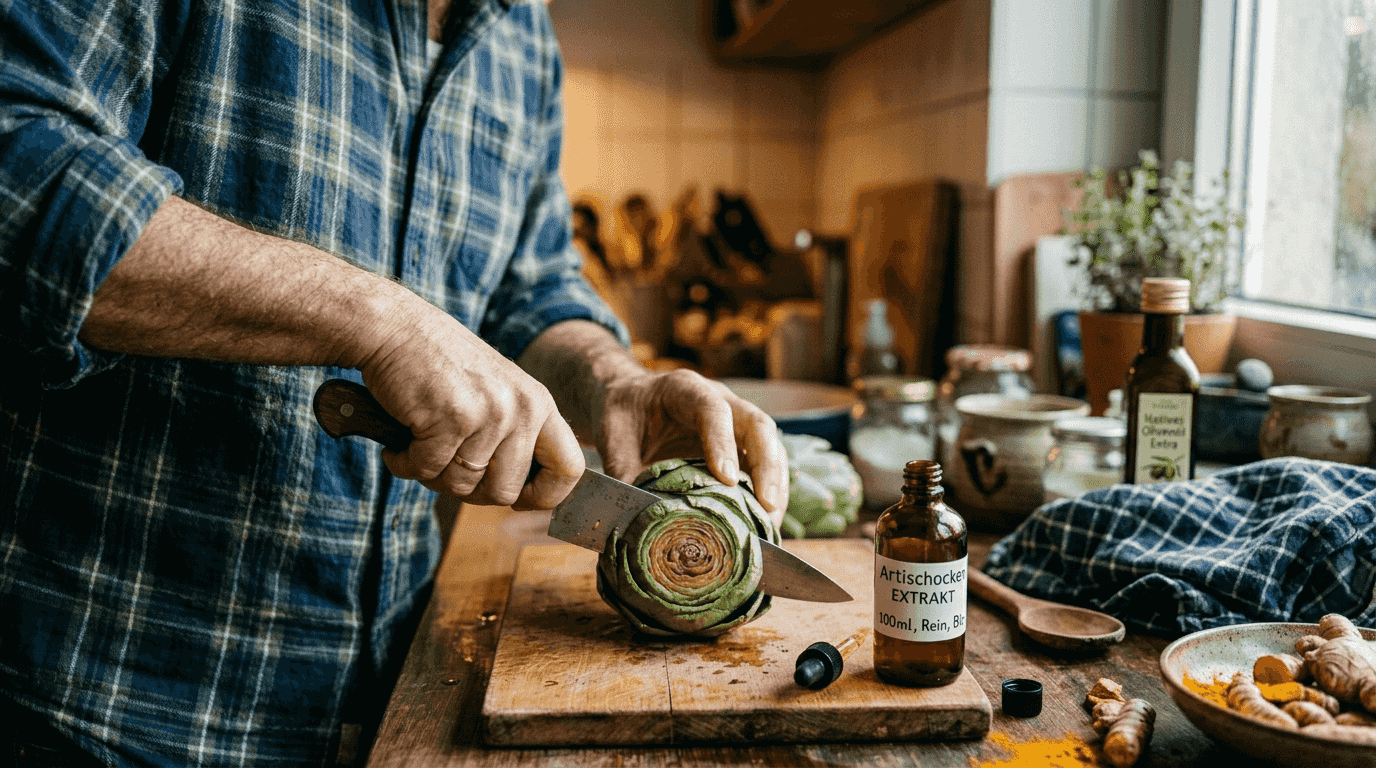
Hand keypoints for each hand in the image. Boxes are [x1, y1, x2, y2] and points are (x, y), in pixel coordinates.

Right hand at [359, 295, 582, 509]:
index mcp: (539, 403)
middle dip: (470, 493)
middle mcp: (522, 408)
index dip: (543, 496)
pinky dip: (405, 463)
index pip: (569, 469)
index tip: (517, 499)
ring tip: (420, 443)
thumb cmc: (439, 364)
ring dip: (432, 475)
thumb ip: (515, 435)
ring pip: (461, 485)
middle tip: (445, 467)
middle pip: (505, 491)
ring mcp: (489, 413)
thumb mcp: (497, 393)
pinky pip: (427, 471)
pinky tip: (400, 441)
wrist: (394, 327)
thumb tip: (521, 495)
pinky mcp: (451, 418)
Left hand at [596, 369, 788, 529]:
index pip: (713, 410)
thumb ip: (623, 471)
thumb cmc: (623, 414)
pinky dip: (768, 492)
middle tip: (768, 506)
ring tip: (771, 522)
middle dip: (767, 466)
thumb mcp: (613, 437)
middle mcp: (719, 399)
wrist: (630, 401)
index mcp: (684, 389)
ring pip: (769, 445)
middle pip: (757, 425)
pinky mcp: (740, 445)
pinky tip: (765, 522)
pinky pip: (764, 465)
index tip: (728, 479)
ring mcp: (735, 421)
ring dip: (775, 483)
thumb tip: (633, 517)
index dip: (723, 443)